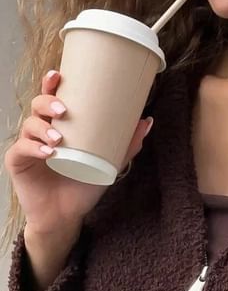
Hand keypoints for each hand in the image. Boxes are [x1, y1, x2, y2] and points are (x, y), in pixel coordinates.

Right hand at [3, 69, 153, 234]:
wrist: (66, 215)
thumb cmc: (84, 185)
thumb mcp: (109, 164)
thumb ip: (127, 145)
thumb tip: (147, 120)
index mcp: (60, 127)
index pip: (52, 99)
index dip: (51, 84)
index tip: (58, 75)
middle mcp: (41, 132)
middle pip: (37, 106)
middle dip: (48, 103)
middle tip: (64, 111)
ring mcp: (28, 146)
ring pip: (29, 125)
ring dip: (43, 128)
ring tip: (59, 139)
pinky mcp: (18, 162)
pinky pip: (21, 149)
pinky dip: (34, 148)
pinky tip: (47, 153)